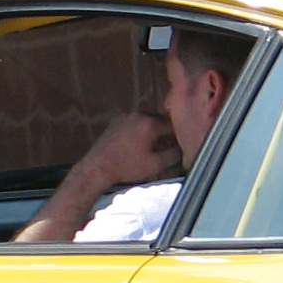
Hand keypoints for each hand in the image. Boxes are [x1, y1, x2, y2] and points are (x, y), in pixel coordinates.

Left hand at [14, 110, 180, 241]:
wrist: (97, 167)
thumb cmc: (126, 167)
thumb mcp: (155, 164)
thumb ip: (174, 155)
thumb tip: (184, 150)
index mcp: (149, 122)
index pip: (173, 124)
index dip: (180, 135)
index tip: (184, 144)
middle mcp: (138, 114)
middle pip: (160, 121)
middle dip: (167, 133)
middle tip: (171, 147)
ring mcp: (126, 116)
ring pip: (148, 121)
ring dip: (154, 132)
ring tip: (155, 147)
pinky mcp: (117, 121)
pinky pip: (136, 123)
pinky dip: (141, 131)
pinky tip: (140, 145)